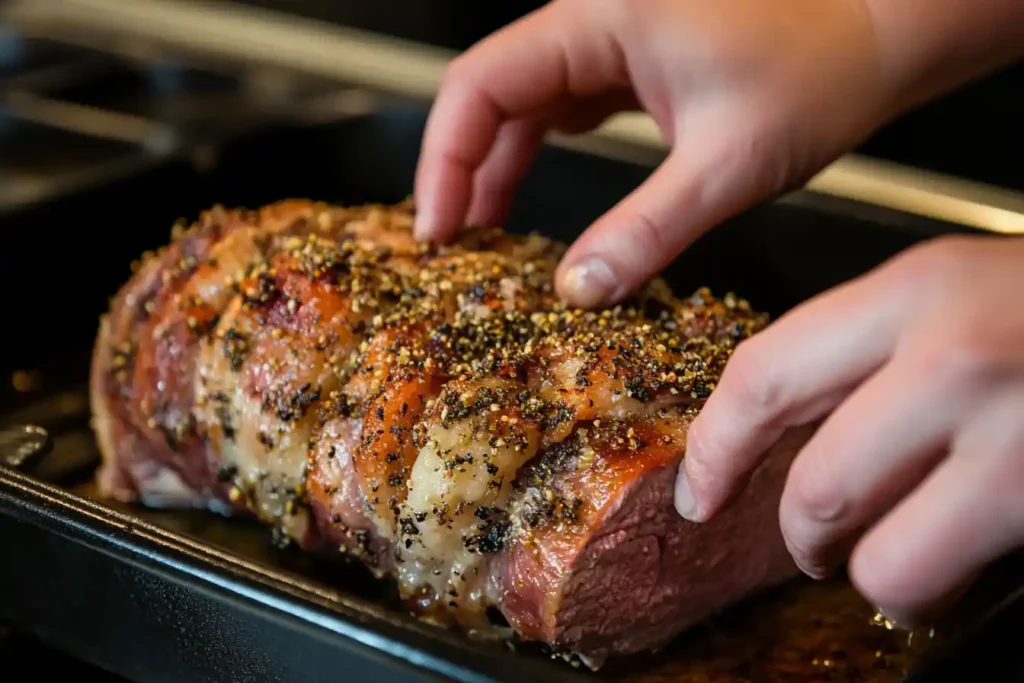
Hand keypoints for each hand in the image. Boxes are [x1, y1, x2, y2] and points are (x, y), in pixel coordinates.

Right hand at [413, 0, 1023, 308]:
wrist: (883, 34)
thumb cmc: (823, 67)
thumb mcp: (727, 164)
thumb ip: (645, 230)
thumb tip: (578, 290)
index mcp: (601, 16)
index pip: (480, 83)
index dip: (445, 158)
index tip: (439, 227)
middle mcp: (594, 17)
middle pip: (491, 92)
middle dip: (465, 170)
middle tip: (455, 246)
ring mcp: (612, 37)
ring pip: (524, 102)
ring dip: (499, 167)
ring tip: (485, 237)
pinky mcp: (633, 60)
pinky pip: (563, 106)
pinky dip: (539, 155)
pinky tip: (536, 203)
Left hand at [677, 234, 1023, 625]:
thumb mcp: (957, 296)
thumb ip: (870, 350)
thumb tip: (780, 424)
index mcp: (913, 290)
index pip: (764, 374)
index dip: (715, 446)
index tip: (700, 488)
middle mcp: (954, 355)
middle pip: (812, 482)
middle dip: (796, 532)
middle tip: (808, 542)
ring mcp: (1012, 430)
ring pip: (873, 552)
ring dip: (868, 571)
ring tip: (889, 556)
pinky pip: (940, 575)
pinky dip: (926, 590)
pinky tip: (951, 563)